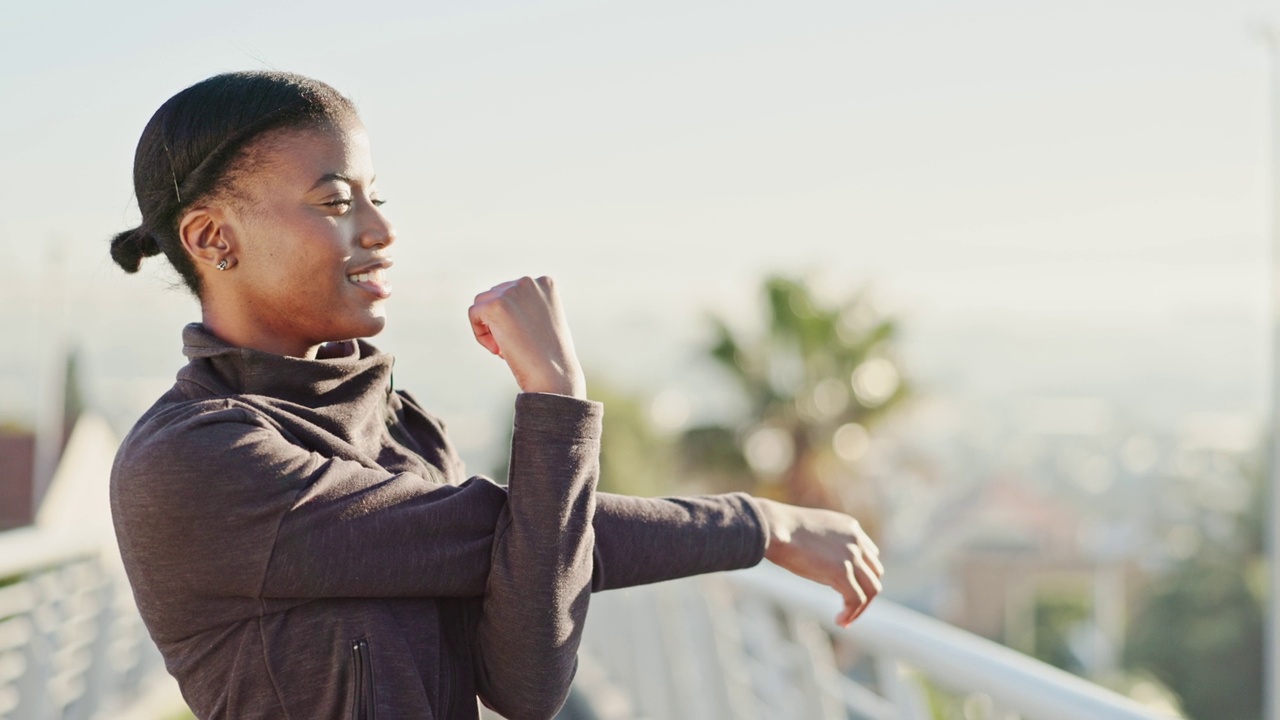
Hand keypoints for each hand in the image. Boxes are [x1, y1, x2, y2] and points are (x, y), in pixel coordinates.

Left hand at [468, 276, 586, 398]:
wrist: (554, 374)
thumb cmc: (550, 355)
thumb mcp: (545, 321)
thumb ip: (528, 306)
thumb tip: (503, 306)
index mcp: (545, 283)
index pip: (512, 292)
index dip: (512, 317)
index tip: (524, 336)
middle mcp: (529, 281)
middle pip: (495, 294)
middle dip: (499, 321)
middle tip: (515, 346)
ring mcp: (512, 292)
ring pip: (482, 303)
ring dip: (489, 327)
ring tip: (505, 348)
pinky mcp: (496, 305)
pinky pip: (474, 314)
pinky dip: (480, 334)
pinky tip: (499, 350)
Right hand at [756, 498, 883, 627]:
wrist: (774, 527)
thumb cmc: (781, 529)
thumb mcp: (811, 531)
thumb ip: (824, 543)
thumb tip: (817, 560)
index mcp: (851, 528)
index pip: (871, 555)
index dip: (862, 575)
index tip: (849, 589)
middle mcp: (857, 540)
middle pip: (875, 573)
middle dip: (864, 592)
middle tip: (848, 607)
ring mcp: (852, 556)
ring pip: (872, 589)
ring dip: (861, 608)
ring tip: (845, 620)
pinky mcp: (842, 572)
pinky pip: (856, 600)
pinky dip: (851, 614)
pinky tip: (839, 621)